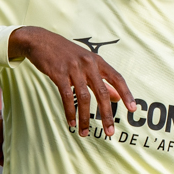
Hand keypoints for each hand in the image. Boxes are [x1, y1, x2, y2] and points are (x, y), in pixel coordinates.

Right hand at [9, 26, 135, 137]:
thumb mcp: (86, 63)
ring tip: (84, 133)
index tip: (133, 109)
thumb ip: (101, 80)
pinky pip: (66, 96)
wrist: (41, 41)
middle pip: (101, 92)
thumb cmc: (65, 54)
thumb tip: (117, 97)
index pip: (116, 78)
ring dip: (85, 118)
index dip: (126, 93)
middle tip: (110, 132)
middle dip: (107, 114)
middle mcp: (88, 63)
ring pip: (83, 97)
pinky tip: (71, 123)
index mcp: (97, 61)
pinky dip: (70, 112)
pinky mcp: (59, 73)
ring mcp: (73, 68)